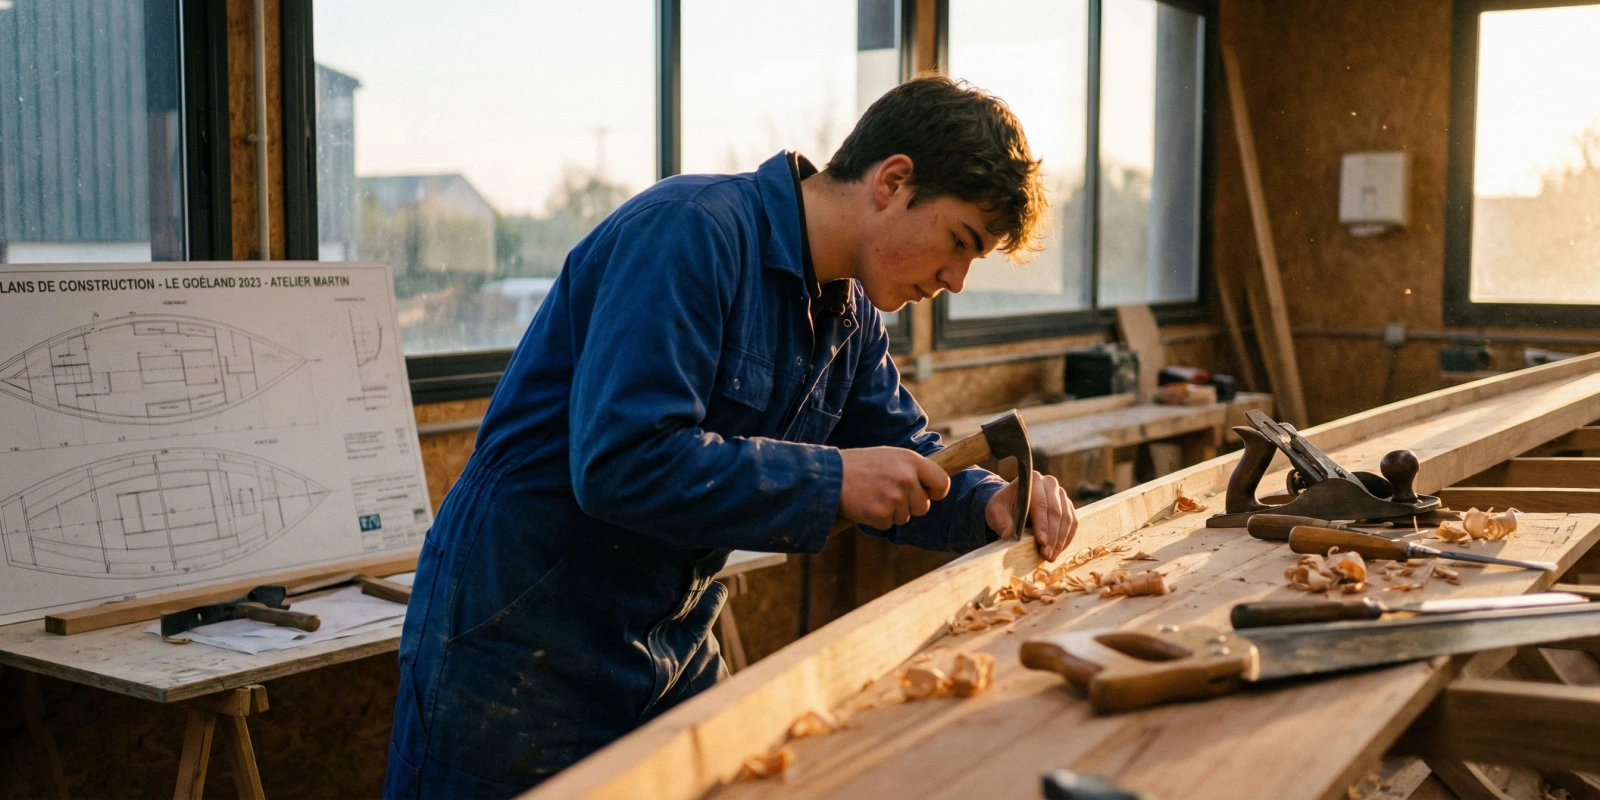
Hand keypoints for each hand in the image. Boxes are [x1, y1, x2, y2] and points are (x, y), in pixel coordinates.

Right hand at [837, 447, 951, 529]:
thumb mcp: (890, 456)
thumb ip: (911, 469)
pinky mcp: (882, 514)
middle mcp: (907, 478)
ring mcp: (895, 497)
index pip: (942, 483)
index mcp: (912, 460)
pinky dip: (877, 519)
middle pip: (924, 506)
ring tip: (874, 495)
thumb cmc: (860, 465)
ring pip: (905, 518)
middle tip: (889, 494)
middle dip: (909, 506)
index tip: (928, 493)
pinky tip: (866, 504)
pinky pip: (888, 524)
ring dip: (892, 513)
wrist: (830, 475)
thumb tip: (931, 487)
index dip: (936, 492)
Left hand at [985, 471, 1075, 560]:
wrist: (1011, 505)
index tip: (1041, 542)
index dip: (1042, 524)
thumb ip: (1001, 521)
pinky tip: (1059, 550)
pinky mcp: (1068, 506)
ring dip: (1060, 540)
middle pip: (1056, 512)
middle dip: (1052, 536)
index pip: (1040, 504)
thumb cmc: (1003, 508)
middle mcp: (1050, 483)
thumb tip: (1008, 533)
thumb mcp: (996, 512)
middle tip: (1047, 554)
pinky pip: (1073, 523)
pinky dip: (1067, 538)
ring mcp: (1061, 494)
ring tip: (1051, 556)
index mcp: (1033, 480)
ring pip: (1067, 519)